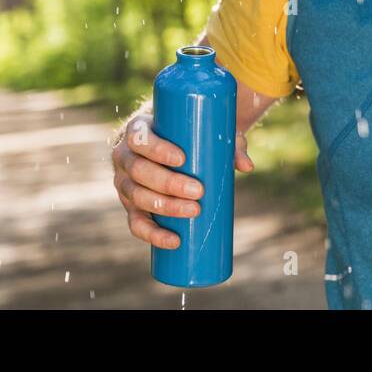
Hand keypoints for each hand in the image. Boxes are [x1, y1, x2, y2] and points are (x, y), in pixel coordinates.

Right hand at [112, 113, 254, 248]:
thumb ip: (230, 145)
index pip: (140, 138)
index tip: (182, 159)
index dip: (157, 150)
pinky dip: (153, 235)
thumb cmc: (190, 135)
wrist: (171, 147)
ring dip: (165, 207)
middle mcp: (125, 157)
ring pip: (137, 197)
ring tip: (194, 211)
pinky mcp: (131, 206)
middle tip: (198, 191)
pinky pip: (136, 223)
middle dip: (168, 183)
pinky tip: (173, 241)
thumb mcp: (209, 133)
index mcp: (138, 131)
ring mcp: (125, 183)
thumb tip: (247, 167)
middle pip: (139, 171)